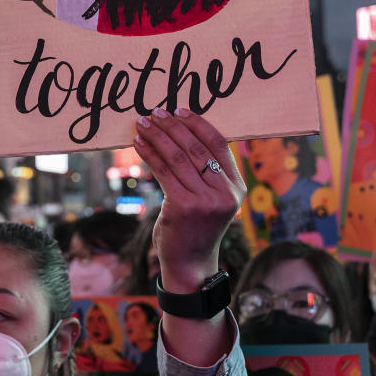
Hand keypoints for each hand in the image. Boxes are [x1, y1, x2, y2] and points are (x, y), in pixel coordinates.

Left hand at [134, 108, 244, 291]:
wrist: (189, 265)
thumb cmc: (196, 228)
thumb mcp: (211, 200)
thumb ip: (207, 173)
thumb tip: (182, 134)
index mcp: (236, 187)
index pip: (219, 144)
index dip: (198, 123)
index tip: (179, 110)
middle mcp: (225, 193)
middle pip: (196, 147)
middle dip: (173, 126)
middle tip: (155, 112)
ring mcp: (205, 201)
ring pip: (178, 157)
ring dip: (157, 136)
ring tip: (143, 123)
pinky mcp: (183, 207)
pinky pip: (163, 171)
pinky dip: (149, 154)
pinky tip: (139, 143)